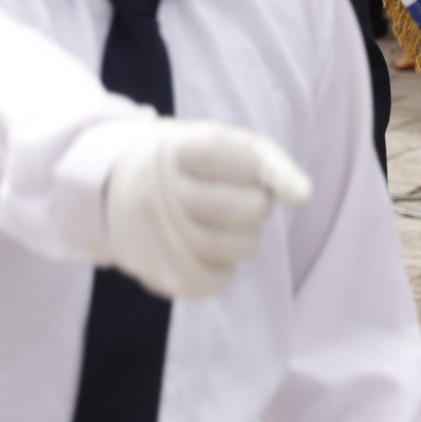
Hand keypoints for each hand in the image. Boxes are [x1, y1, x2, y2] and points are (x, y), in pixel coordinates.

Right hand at [104, 119, 311, 298]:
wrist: (116, 187)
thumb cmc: (189, 161)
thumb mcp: (219, 140)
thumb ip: (265, 160)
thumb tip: (304, 195)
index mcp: (173, 149)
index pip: (220, 154)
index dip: (260, 169)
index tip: (286, 184)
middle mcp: (157, 192)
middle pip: (241, 209)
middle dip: (258, 205)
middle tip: (244, 198)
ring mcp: (154, 237)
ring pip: (234, 248)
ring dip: (247, 238)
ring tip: (231, 223)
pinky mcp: (157, 274)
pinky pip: (214, 281)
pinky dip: (226, 267)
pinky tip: (216, 248)